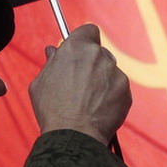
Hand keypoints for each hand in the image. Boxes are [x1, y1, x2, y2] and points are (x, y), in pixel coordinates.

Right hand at [29, 24, 130, 144]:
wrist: (74, 135)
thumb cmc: (52, 109)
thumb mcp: (41, 82)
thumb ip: (51, 62)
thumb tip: (53, 51)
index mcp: (76, 47)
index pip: (88, 30)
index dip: (84, 40)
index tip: (79, 51)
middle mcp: (99, 55)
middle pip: (99, 52)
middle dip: (92, 64)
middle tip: (80, 83)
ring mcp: (115, 73)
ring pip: (110, 71)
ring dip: (102, 81)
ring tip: (88, 101)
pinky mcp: (126, 90)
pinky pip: (118, 89)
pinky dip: (111, 96)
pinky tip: (98, 109)